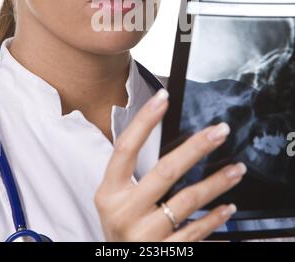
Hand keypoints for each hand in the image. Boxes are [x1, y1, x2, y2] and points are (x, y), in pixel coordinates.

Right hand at [94, 89, 246, 241]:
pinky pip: (195, 232)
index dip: (144, 121)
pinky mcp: (163, 252)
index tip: (163, 98)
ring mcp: (144, 235)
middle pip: (164, 171)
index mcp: (109, 193)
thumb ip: (134, 174)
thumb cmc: (121, 225)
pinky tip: (227, 207)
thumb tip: (171, 141)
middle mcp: (124, 213)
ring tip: (235, 170)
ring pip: (186, 201)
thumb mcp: (116, 199)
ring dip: (216, 183)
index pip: (126, 148)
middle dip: (196, 147)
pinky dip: (214, 219)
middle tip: (219, 131)